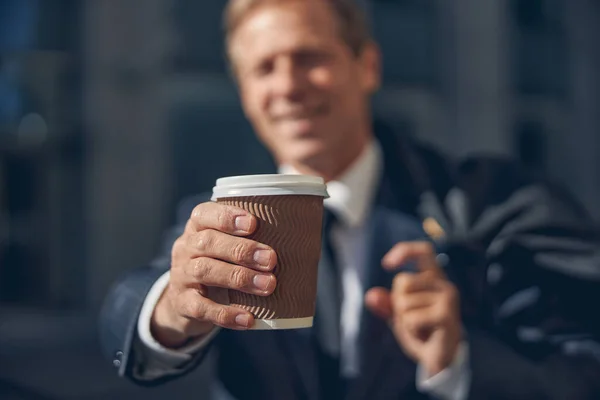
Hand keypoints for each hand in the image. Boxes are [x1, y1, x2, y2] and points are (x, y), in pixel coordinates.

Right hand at [151, 202, 277, 347]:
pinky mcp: (182, 303)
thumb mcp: (226, 248)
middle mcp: (186, 247)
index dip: (227, 217)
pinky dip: (226, 314)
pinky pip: (201, 308)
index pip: (204, 213)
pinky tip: (248, 319)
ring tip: (269, 285)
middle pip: (208, 242)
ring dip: (239, 277)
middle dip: (242, 250)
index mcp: (197, 227)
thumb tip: (302, 238)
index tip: (253, 223)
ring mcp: (181, 275)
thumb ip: (252, 239)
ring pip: (206, 271)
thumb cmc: (219, 264)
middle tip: (271, 260)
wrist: (185, 302)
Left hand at [365, 242, 461, 375]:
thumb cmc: (421, 330)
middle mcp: (444, 284)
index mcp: (434, 278)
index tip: (386, 264)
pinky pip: (411, 318)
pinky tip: (424, 335)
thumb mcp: (398, 314)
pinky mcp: (446, 315)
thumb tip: (371, 296)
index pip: (424, 251)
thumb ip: (385, 303)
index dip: (404, 251)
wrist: (441, 357)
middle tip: (413, 318)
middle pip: (402, 281)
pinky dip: (410, 330)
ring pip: (404, 302)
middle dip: (397, 302)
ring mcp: (448, 298)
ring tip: (420, 328)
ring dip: (404, 320)